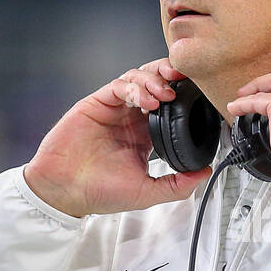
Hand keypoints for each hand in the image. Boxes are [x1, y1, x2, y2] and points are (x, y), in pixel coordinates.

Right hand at [23, 58, 211, 216]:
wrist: (66, 190)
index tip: (200, 98)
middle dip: (171, 77)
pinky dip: (135, 87)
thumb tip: (205, 174)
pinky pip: (118, 85)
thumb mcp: (147, 193)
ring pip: (138, 79)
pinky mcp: (96, 103)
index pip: (170, 108)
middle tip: (185, 80)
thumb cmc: (99, 193)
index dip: (185, 98)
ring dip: (155, 81)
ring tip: (165, 94)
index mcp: (144, 136)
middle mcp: (130, 118)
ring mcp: (114, 109)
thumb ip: (177, 185)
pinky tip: (146, 100)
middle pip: (155, 84)